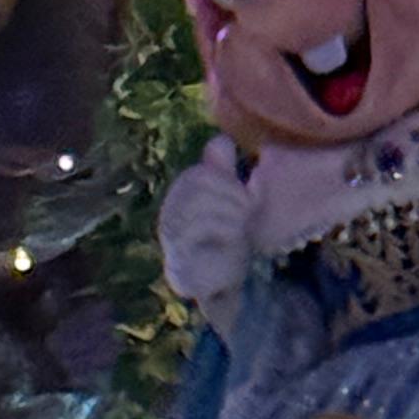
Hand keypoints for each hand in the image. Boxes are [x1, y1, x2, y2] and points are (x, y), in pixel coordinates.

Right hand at [156, 137, 252, 312]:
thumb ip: (222, 171)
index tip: (247, 196)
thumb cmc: (223, 235)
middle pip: (199, 190)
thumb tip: (221, 138)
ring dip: (230, 216)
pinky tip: (234, 239)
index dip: (227, 181)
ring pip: (201, 210)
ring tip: (241, 227)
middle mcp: (169, 215)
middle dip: (231, 197)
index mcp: (179, 197)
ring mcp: (172, 239)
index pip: (200, 175)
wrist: (219, 279)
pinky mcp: (180, 261)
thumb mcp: (227, 199)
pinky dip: (224, 233)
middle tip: (248, 212)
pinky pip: (200, 236)